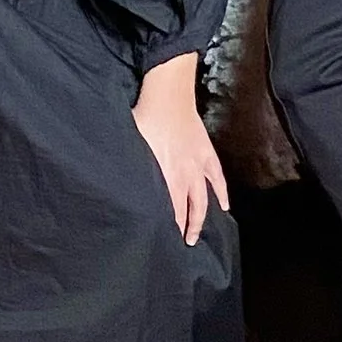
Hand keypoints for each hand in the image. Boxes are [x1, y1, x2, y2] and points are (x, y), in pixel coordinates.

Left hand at [131, 53, 224, 244]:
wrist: (168, 95)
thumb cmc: (146, 118)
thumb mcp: (131, 146)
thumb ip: (130, 168)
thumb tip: (117, 186)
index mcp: (165, 176)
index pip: (170, 211)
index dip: (169, 229)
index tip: (162, 244)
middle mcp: (185, 176)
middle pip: (187, 210)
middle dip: (184, 230)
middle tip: (180, 246)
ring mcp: (198, 166)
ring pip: (203, 200)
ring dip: (201, 219)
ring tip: (196, 235)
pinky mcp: (206, 154)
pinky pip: (217, 179)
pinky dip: (221, 194)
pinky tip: (223, 207)